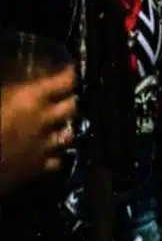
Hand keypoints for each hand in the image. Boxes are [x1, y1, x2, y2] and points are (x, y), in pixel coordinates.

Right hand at [0, 66, 76, 195]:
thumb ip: (10, 92)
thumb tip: (15, 90)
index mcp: (30, 98)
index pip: (65, 81)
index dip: (70, 75)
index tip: (71, 71)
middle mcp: (44, 120)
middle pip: (72, 106)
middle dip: (71, 101)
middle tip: (65, 98)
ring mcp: (44, 146)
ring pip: (69, 134)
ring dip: (65, 129)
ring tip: (60, 127)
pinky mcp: (38, 169)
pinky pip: (56, 160)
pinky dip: (54, 156)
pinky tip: (48, 154)